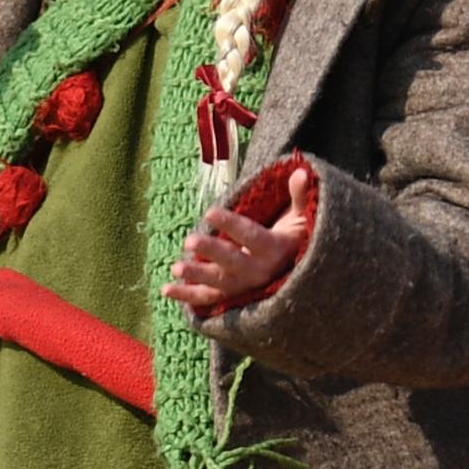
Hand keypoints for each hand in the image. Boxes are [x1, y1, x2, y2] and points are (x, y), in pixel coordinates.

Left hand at [164, 157, 317, 316]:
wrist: (302, 275)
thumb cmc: (296, 238)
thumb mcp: (302, 216)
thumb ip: (300, 195)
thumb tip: (302, 170)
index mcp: (275, 250)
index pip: (251, 237)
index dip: (231, 225)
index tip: (210, 211)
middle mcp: (259, 271)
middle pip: (233, 262)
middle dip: (211, 252)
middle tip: (189, 240)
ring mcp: (244, 286)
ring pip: (218, 284)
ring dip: (196, 276)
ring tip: (175, 267)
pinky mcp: (231, 295)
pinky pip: (209, 298)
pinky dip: (187, 295)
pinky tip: (165, 289)